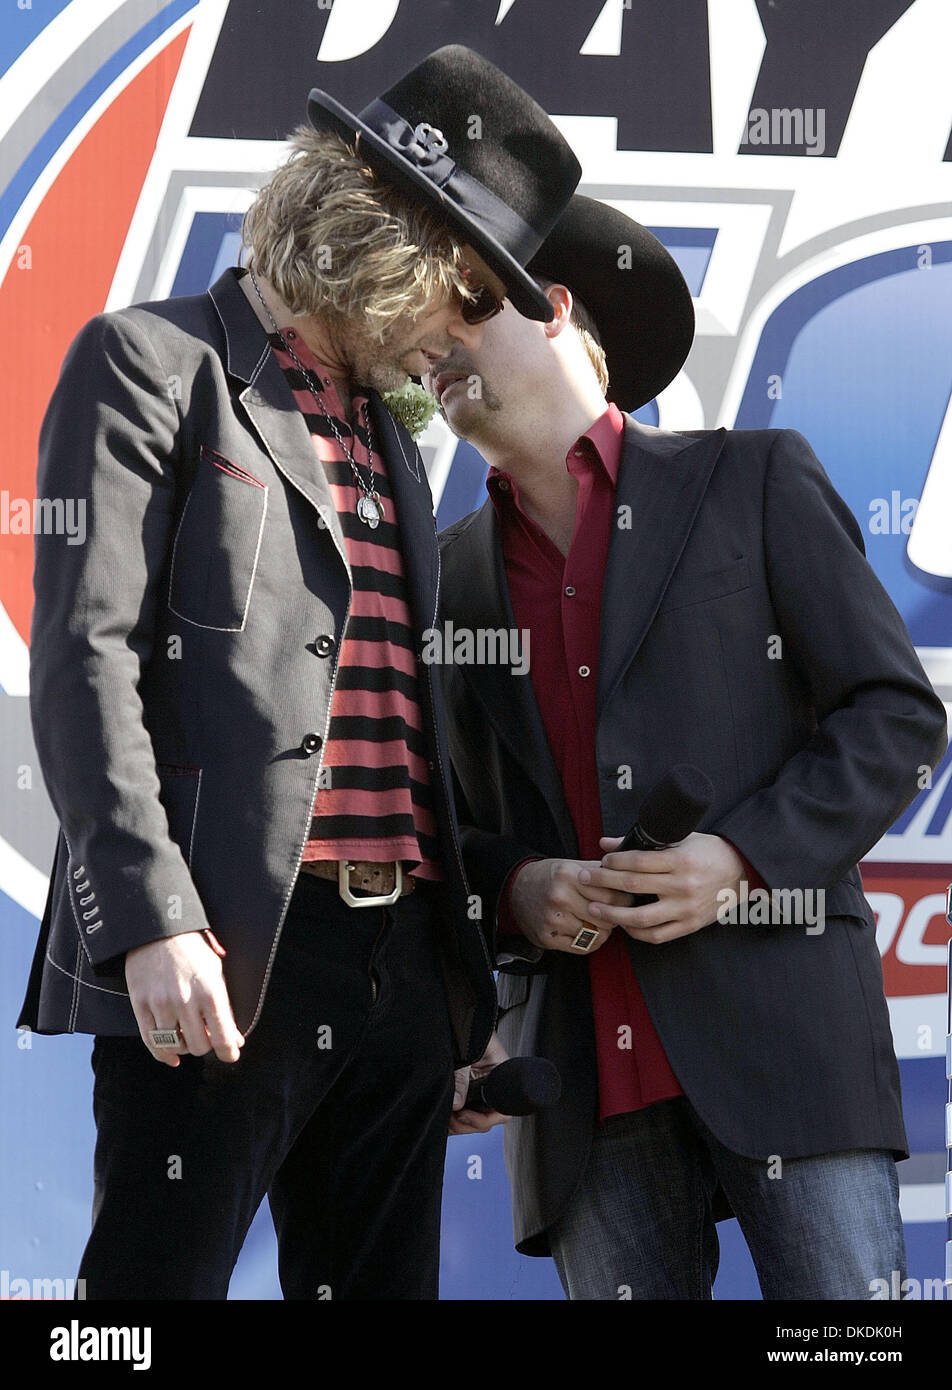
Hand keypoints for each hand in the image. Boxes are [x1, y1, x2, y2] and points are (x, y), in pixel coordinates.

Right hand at [125, 931, 244, 1066]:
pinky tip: (171, 1056)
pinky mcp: (141, 1005)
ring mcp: (160, 1004)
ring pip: (174, 1045)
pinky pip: (151, 1040)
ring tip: (188, 1037)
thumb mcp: (216, 973)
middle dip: (206, 1046)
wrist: (159, 931)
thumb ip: (225, 1009)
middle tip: (207, 1037)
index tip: (230, 1055)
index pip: (221, 1036)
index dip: (228, 1052)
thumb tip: (235, 1041)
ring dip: (184, 1047)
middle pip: (198, 1046)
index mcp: (209, 991)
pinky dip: (162, 1054)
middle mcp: (185, 1000)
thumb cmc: (193, 951)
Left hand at [450, 1031, 509, 1134]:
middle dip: (469, 1123)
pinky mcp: (464, 1089)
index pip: (502, 1107)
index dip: (485, 1118)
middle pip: (487, 1117)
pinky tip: (445, 1119)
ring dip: (460, 1124)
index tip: (465, 1115)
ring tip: (446, 1119)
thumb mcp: (466, 1050)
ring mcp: (478, 1088)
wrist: (457, 1013)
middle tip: (452, 1119)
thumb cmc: (468, 1023)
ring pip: (475, 1118)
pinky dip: (454, 1119)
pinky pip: (463, 1111)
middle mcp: (491, 1083)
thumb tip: (457, 1104)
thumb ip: (462, 1076)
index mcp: (499, 1072)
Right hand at [508, 858, 631, 954]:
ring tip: (599, 922)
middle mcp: (560, 897)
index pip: (611, 894)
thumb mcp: (572, 865)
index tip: (626, 900)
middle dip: (615, 916)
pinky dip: (590, 942)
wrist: (516, 889)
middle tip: (614, 913)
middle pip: (606, 915)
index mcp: (569, 876)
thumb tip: (627, 878)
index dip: (624, 899)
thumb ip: (598, 871)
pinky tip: (587, 932)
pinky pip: (582, 947)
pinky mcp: (548, 937)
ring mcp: (553, 919)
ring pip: (596, 933)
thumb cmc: (548, 877)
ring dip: (603, 931)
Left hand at [575, 832, 744, 944]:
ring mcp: (686, 909)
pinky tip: (623, 924)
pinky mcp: (690, 925)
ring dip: (613, 913)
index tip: (601, 861)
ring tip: (595, 907)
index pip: (637, 862)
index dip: (613, 862)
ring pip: (640, 918)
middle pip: (632, 886)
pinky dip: (636, 933)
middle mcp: (683, 885)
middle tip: (583, 879)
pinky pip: (657, 935)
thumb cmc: (707, 851)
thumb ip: (642, 841)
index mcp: (681, 860)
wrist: (741, 871)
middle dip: (602, 882)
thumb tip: (605, 843)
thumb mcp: (679, 838)